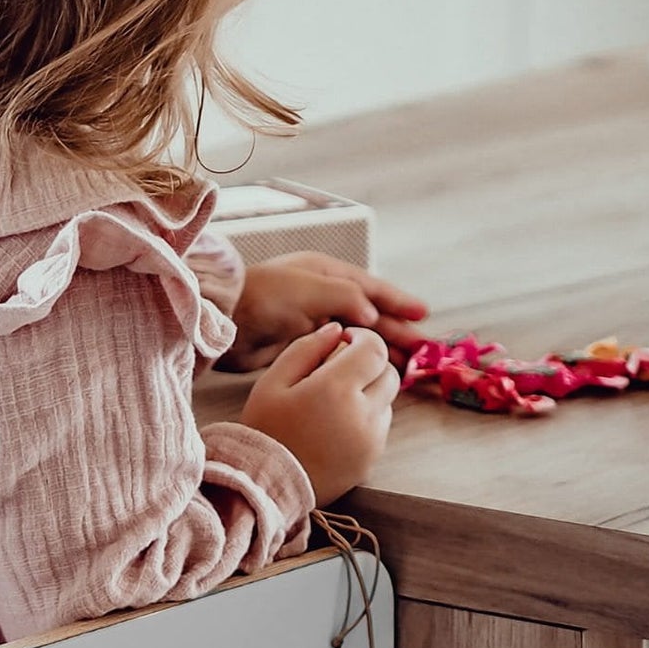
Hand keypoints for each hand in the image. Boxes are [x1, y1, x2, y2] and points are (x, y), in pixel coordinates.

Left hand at [221, 253, 428, 373]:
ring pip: (356, 337)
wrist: (224, 321)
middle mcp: (324, 297)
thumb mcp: (310, 290)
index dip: (398, 301)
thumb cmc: (264, 297)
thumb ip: (345, 299)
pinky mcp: (302, 347)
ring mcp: (313, 322)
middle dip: (397, 330)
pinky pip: (338, 354)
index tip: (422, 314)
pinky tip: (371, 373)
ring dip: (381, 349)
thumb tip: (374, 316)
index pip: (372, 288)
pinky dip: (356, 362)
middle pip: (369, 314)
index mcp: (328, 274)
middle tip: (424, 349)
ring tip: (406, 366)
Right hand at [239, 322, 398, 504]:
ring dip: (370, 392)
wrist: (263, 486)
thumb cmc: (263, 431)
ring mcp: (370, 440)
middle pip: (388, 373)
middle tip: (340, 371)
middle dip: (369, 364)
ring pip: (388, 400)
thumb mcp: (271, 382)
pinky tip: (337, 425)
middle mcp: (362, 414)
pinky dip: (367, 419)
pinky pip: (380, 428)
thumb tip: (336, 331)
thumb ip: (306, 349)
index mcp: (336, 389)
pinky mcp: (370, 460)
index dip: (362, 339)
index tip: (344, 343)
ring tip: (336, 402)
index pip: (374, 348)